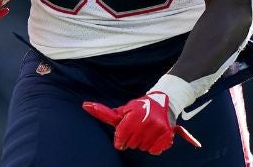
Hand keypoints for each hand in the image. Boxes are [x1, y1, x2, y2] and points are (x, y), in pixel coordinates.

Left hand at [82, 92, 200, 154]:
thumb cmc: (141, 106)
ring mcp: (157, 129)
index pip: (121, 136)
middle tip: (136, 131)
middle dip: (131, 140)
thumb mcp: (127, 108)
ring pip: (142, 147)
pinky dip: (153, 147)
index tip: (120, 142)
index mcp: (134, 114)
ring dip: (142, 143)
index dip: (119, 140)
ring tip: (146, 131)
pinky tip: (154, 137)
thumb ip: (109, 114)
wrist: (165, 102)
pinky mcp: (166, 136)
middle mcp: (146, 122)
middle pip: (131, 144)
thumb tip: (86, 106)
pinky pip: (153, 150)